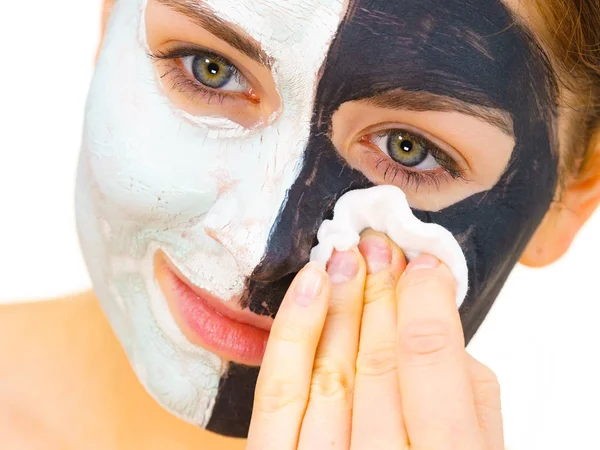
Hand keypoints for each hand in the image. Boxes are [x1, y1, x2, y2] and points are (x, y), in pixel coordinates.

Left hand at [246, 231, 503, 449]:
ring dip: (338, 303)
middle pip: (377, 363)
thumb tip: (439, 324)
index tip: (424, 263)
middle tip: (378, 246)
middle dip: (379, 293)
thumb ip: (473, 400)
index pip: (430, 367)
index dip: (425, 303)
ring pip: (328, 372)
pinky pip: (276, 395)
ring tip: (345, 255)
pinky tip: (308, 286)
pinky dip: (291, 334)